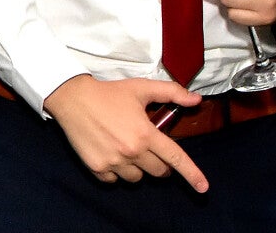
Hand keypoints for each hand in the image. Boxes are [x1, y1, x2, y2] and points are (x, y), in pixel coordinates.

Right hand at [42, 74, 208, 191]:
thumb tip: (197, 99)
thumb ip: (172, 92)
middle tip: (150, 151)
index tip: (203, 188)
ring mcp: (114, 162)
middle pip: (158, 172)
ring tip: (128, 151)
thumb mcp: (141, 88)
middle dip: (160, 164)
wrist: (73, 99)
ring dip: (138, 169)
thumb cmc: (109, 93)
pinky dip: (116, 172)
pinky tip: (111, 154)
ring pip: (137, 178)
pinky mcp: (97, 167)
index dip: (192, 174)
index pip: (175, 158)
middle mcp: (132, 151)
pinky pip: (114, 180)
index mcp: (146, 134)